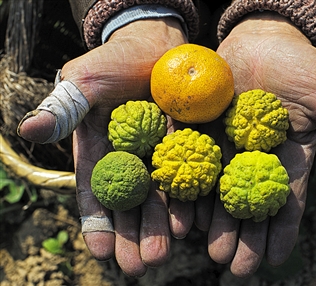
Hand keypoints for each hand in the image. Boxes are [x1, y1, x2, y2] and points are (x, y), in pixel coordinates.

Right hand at [18, 18, 187, 276]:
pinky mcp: (189, 146)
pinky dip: (190, 199)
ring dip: (161, 227)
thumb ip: (65, 108)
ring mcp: (161, 156)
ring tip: (163, 252)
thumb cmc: (115, 60)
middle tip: (140, 265)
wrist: (157, 44)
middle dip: (133, 235)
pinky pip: (189, 176)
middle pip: (131, 204)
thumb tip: (29, 130)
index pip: (97, 192)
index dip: (98, 222)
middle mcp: (131, 161)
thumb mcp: (88, 80)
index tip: (103, 252)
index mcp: (101, 151)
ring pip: (160, 197)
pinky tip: (192, 222)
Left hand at [207, 12, 315, 276]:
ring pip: (215, 190)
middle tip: (231, 264)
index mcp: (284, 159)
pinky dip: (184, 184)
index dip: (280, 232)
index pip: (284, 202)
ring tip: (204, 245)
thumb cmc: (299, 66)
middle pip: (246, 204)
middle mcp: (251, 160)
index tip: (272, 260)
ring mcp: (223, 147)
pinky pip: (189, 161)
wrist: (262, 40)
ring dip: (209, 219)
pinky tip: (179, 209)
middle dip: (240, 235)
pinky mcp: (198, 130)